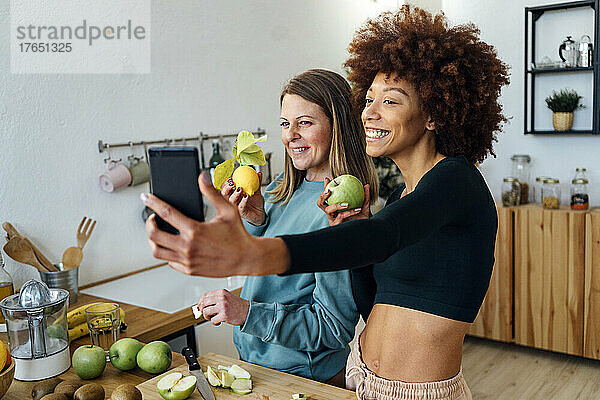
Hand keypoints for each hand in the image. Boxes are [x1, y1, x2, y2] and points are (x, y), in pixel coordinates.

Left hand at [142, 172, 288, 276]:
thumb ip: (212, 193)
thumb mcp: (228, 210)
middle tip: (152, 217)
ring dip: (152, 240)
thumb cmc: (238, 234)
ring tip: (157, 232)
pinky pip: (169, 261)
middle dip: (149, 223)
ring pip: (157, 251)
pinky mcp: (189, 270)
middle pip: (154, 235)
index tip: (146, 198)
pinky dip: (166, 252)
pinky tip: (171, 244)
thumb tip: (201, 177)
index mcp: (195, 230)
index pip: (166, 213)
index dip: (153, 203)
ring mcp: (187, 260)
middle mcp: (188, 247)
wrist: (247, 258)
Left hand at [198, 289, 249, 325]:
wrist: (248, 312)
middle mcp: (222, 298)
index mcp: (222, 292)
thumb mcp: (227, 298)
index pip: (205, 295)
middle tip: (206, 314)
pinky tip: (219, 321)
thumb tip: (202, 306)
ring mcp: (223, 306)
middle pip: (204, 303)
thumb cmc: (238, 306)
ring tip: (213, 318)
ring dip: (207, 317)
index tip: (199, 307)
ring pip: (206, 312)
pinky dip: (214, 322)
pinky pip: (213, 320)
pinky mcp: (224, 315)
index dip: (200, 302)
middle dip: (202, 310)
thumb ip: (216, 299)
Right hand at [221, 174, 265, 225]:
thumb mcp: (256, 191)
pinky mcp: (241, 213)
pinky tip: (246, 197)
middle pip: (224, 194)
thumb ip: (257, 183)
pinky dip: (243, 201)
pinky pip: (240, 207)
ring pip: (231, 201)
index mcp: (234, 194)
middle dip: (226, 188)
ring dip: (235, 194)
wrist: (261, 214)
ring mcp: (236, 207)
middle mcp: (233, 201)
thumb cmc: (256, 203)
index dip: (225, 184)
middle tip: (232, 184)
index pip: (225, 188)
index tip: (230, 179)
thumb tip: (258, 173)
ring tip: (240, 189)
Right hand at [317, 178, 369, 225]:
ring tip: (347, 203)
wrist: (364, 230)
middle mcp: (331, 214)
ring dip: (337, 205)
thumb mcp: (364, 206)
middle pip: (320, 204)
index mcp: (334, 208)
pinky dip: (350, 212)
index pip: (327, 196)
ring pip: (328, 210)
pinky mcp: (335, 226)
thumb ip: (364, 197)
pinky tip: (358, 209)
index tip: (327, 179)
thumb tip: (366, 185)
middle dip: (322, 196)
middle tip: (329, 190)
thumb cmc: (362, 219)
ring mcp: (332, 220)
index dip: (325, 188)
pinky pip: (341, 216)